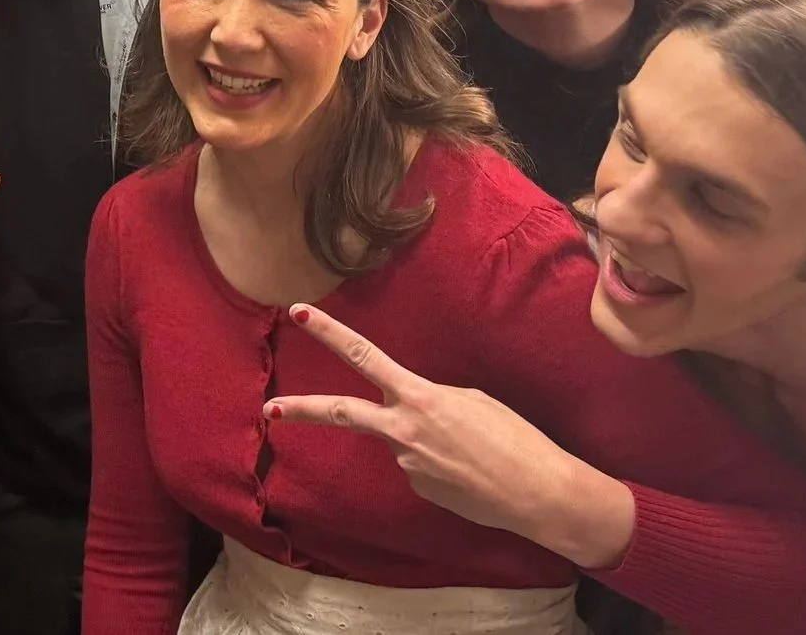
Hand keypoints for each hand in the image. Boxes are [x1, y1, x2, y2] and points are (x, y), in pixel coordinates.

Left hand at [266, 303, 633, 569]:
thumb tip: (410, 414)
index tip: (298, 314)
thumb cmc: (514, 438)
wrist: (535, 493)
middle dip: (303, 410)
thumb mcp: (472, 400)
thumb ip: (430, 400)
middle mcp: (403, 431)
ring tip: (472, 453)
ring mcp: (407, 465)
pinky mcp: (418, 490)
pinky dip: (440, 464)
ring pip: (402, 442)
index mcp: (418, 397)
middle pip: (343, 413)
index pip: (364, 356)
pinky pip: (420, 467)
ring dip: (427, 443)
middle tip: (270, 409)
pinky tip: (469, 472)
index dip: (330, 333)